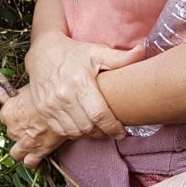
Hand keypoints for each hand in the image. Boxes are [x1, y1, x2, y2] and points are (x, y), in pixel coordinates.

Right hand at [0, 35, 139, 167]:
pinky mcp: (43, 111)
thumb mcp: (96, 52)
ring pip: (74, 132)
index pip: (99, 115)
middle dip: (102, 133)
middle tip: (111, 131)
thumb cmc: (73, 53)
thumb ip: (119, 57)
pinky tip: (81, 127)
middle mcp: (63, 96)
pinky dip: (73, 133)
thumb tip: (142, 51)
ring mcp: (51, 105)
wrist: (43, 53)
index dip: (112, 127)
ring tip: (98, 130)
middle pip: (87, 127)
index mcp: (80, 82)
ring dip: (88, 135)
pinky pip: (60, 131)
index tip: (121, 132)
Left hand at [0, 85, 67, 167]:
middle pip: (11, 134)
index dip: (15, 117)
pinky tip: (35, 156)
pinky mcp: (37, 152)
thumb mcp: (26, 90)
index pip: (5, 118)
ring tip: (30, 143)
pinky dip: (31, 161)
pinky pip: (30, 163)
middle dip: (20, 132)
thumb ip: (9, 95)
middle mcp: (13, 130)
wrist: (64, 105)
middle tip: (31, 126)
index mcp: (8, 113)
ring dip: (21, 149)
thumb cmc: (47, 95)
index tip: (23, 114)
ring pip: (16, 153)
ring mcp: (24, 143)